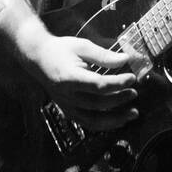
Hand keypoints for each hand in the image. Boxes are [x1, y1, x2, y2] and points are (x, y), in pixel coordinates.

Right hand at [20, 32, 139, 131]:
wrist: (38, 58)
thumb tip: (125, 59)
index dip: (118, 83)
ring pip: (93, 119)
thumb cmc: (60, 50)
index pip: (98, 85)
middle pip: (98, 103)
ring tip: (133, 113)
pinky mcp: (67, 111)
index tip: (132, 78)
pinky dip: (104, 125)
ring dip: (116, 119)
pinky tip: (118, 120)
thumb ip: (103, 55)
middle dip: (120, 99)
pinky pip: (87, 123)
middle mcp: (67, 95)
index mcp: (70, 77)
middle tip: (134, 93)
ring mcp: (66, 105)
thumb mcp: (82, 46)